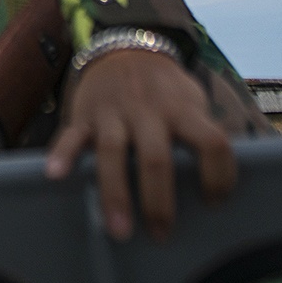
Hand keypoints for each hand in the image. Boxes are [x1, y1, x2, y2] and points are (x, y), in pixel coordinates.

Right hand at [46, 49, 235, 241]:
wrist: (125, 47)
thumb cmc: (164, 88)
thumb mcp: (190, 99)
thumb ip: (202, 131)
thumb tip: (224, 180)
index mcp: (181, 109)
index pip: (212, 142)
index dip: (219, 175)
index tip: (215, 203)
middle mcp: (148, 110)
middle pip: (156, 158)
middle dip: (159, 201)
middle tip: (160, 235)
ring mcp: (113, 111)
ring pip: (113, 152)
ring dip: (115, 193)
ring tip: (119, 230)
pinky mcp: (84, 113)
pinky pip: (71, 135)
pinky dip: (63, 155)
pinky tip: (57, 176)